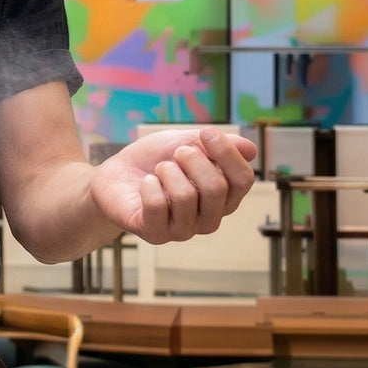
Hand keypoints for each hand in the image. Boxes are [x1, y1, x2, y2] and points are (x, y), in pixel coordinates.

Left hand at [89, 127, 256, 244]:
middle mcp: (209, 218)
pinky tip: (145, 184)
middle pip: (217, 189)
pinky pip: (157, 205)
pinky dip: (148, 185)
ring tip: (158, 170)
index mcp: (224, 197)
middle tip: (174, 154)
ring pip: (186, 197)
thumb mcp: (185, 143)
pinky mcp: (156, 234)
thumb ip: (215, 145)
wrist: (116, 176)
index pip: (243, 180)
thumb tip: (251, 150)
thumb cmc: (154, 160)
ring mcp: (183, 231)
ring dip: (167, 172)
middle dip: (193, 160)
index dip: (227, 153)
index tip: (206, 133)